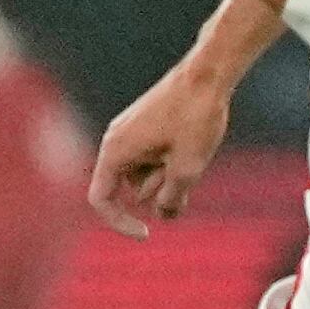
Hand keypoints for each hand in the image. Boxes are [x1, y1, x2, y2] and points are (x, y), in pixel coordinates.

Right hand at [88, 63, 230, 238]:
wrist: (207, 73)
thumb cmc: (195, 117)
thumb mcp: (187, 168)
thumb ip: (170, 199)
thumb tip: (163, 214)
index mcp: (115, 152)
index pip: (101, 200)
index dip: (120, 222)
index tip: (146, 235)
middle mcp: (115, 141)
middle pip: (130, 189)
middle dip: (159, 191)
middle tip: (189, 172)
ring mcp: (129, 132)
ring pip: (145, 174)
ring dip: (168, 175)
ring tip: (194, 151)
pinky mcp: (144, 125)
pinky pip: (152, 157)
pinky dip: (171, 161)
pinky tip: (193, 144)